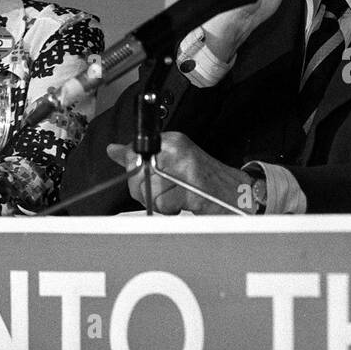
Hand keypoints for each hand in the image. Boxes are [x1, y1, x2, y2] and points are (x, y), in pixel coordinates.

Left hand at [107, 133, 253, 214]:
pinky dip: (171, 209)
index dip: (135, 171)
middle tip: (165, 191)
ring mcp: (185, 166)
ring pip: (149, 191)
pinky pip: (164, 203)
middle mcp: (177, 148)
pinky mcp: (191, 186)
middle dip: (145, 190)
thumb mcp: (171, 162)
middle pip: (138, 173)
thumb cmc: (205, 181)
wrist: (236, 193)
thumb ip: (140, 156)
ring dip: (161, 202)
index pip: (133, 152)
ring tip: (177, 197)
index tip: (147, 177)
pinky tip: (184, 202)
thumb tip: (114, 150)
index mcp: (171, 141)